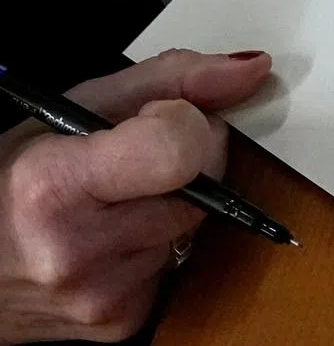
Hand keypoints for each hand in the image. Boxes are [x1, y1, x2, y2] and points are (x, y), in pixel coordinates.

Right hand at [0, 49, 270, 343]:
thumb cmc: (14, 178)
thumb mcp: (77, 105)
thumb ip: (173, 78)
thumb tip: (254, 68)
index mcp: (56, 186)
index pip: (181, 149)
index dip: (186, 120)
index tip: (158, 116)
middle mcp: (78, 251)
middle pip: (203, 185)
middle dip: (191, 156)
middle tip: (139, 153)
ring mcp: (101, 298)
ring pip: (195, 223)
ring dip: (176, 199)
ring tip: (116, 196)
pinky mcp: (121, 324)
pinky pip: (178, 261)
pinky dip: (160, 239)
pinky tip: (115, 234)